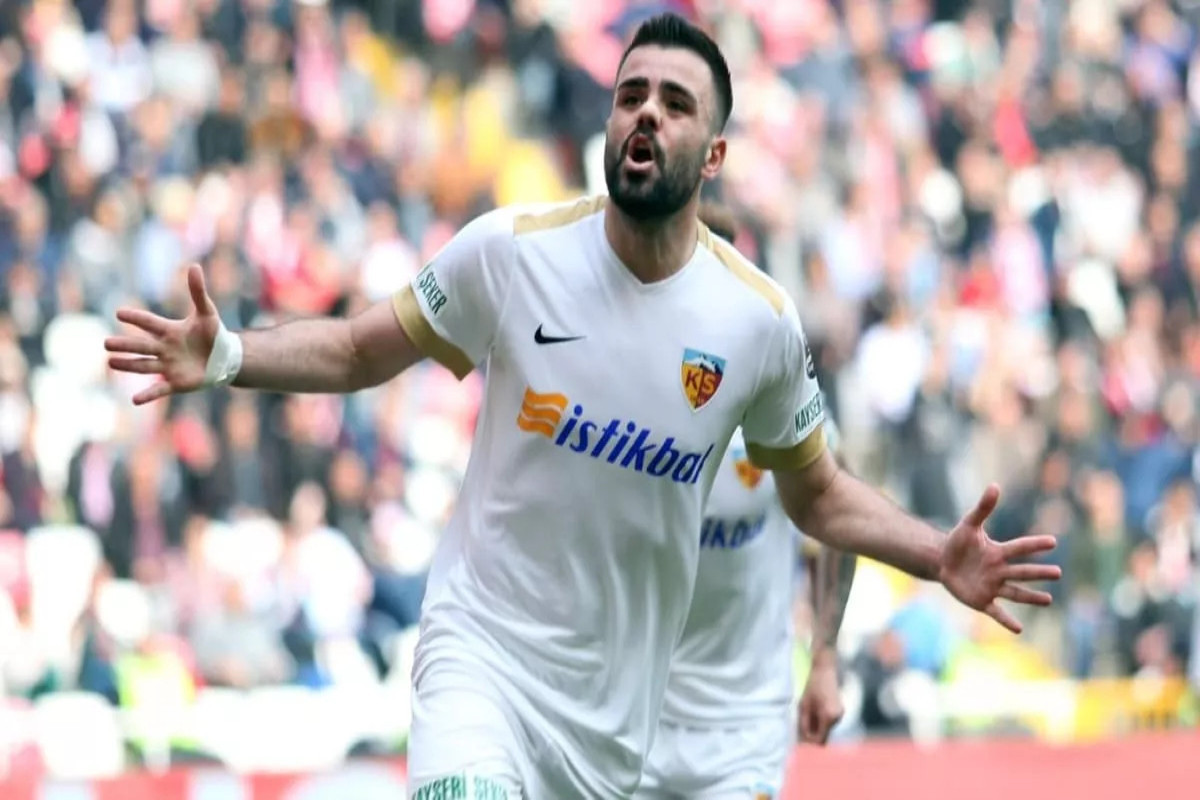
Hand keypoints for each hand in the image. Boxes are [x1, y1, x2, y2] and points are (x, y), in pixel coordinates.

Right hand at [105, 264, 219, 404]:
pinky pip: (159, 390)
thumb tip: (194, 266)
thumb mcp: (207, 313)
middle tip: (106, 343)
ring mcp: (168, 366)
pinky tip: (134, 400)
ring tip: (110, 363)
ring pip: (144, 366)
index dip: (136, 318)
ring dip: (128, 365)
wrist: (224, 358)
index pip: (149, 323)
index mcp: (169, 331)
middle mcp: (164, 349)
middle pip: (141, 346)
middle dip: (125, 345)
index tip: (119, 312)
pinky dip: (148, 395)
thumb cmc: (212, 334)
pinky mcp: (176, 383)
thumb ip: (198, 292)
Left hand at [798, 648, 842, 744]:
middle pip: (824, 736)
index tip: (800, 739)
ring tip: (806, 715)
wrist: (825, 670)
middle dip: (812, 735)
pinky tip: (813, 711)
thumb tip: (802, 739)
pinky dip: (820, 721)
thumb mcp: (804, 706)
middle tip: (800, 728)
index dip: (810, 742)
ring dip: (816, 727)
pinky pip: (829, 723)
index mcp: (828, 717)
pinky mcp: (840, 711)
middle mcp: (837, 718)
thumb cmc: (812, 686)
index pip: (820, 740)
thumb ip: (804, 724)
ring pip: (826, 729)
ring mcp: (840, 715)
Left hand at [937, 484, 1061, 633]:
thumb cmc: (958, 543)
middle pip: (1022, 572)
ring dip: (1031, 597)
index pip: (1019, 547)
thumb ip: (982, 508)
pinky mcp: (982, 601)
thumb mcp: (968, 525)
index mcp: (998, 552)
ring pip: (1015, 593)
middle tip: (1058, 572)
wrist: (942, 562)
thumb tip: (995, 486)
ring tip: (1049, 600)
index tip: (1052, 541)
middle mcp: (999, 571)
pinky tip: (1020, 628)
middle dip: (1038, 572)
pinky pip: (997, 612)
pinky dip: (1007, 620)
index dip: (1034, 544)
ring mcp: (992, 587)